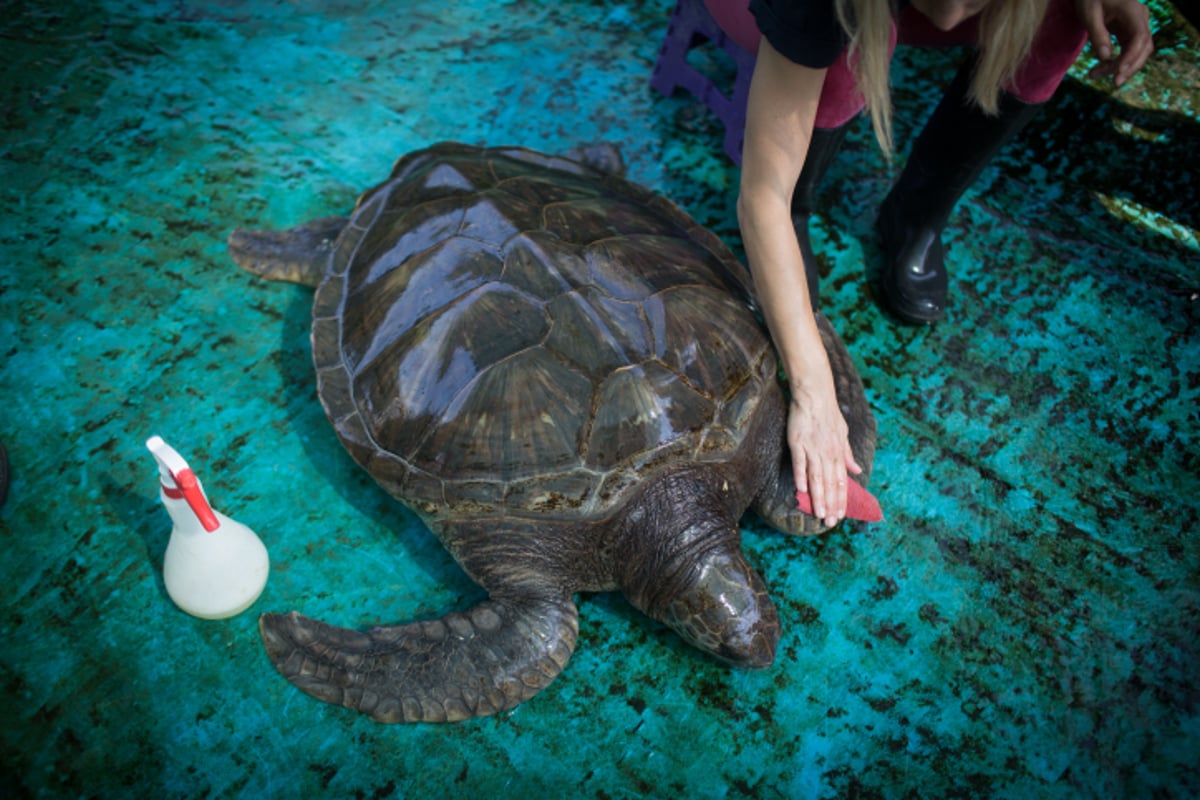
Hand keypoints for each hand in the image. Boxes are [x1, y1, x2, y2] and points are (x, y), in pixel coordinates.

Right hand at [788, 382, 861, 527]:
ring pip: (817, 477)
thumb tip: (856, 469)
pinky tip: (801, 490)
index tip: (840, 515)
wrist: (815, 395)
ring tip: (819, 513)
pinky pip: (800, 463)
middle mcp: (828, 453)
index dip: (841, 499)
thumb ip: (848, 454)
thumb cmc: (829, 414)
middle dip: (831, 504)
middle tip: (830, 522)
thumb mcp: (843, 434)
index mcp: (838, 453)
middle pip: (830, 483)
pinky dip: (801, 476)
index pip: (842, 481)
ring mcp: (812, 449)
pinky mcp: (798, 443)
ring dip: (819, 497)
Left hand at [1075, 0, 1153, 86]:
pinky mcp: (1130, 32)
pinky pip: (1130, 51)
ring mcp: (1137, 25)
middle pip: (1144, 47)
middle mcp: (1140, 18)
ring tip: (1094, 75)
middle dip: (1129, 67)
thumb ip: (1097, 35)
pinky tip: (1101, 70)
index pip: (1140, 36)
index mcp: (1132, 11)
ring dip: (1121, 67)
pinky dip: (1117, 62)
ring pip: (1138, 52)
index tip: (1119, 71)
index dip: (1132, 56)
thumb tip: (1105, 57)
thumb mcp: (1088, 15)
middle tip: (1113, 83)